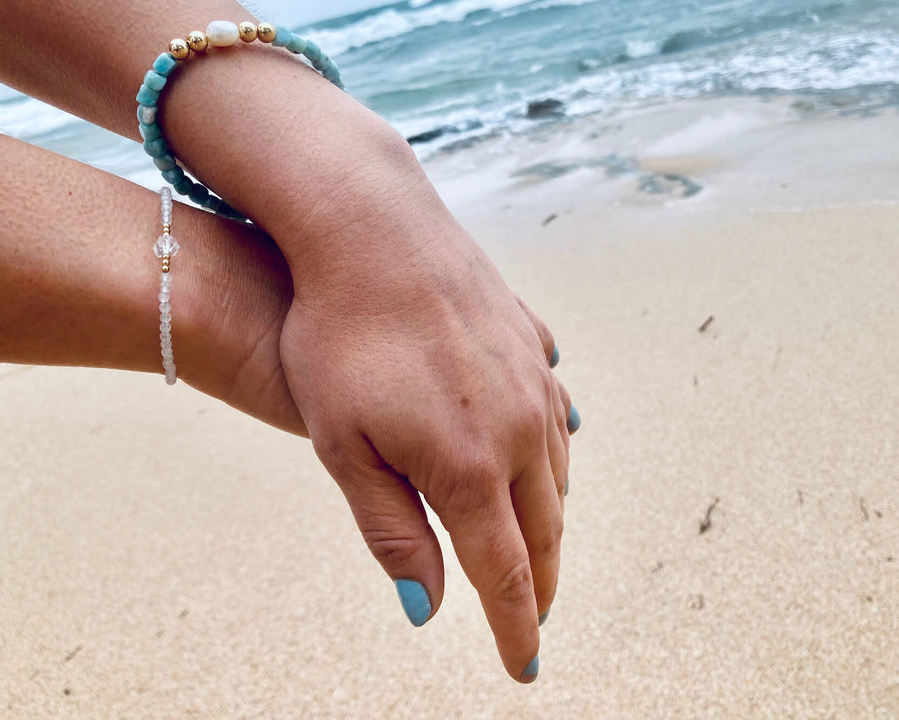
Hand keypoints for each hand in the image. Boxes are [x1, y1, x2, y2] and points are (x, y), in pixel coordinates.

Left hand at [277, 155, 572, 681]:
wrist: (371, 229)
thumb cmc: (339, 338)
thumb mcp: (345, 445)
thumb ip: (392, 530)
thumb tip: (429, 605)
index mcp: (469, 466)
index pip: (505, 574)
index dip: (516, 629)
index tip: (524, 668)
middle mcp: (517, 428)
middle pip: (544, 530)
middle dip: (541, 584)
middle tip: (534, 618)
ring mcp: (532, 381)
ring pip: (558, 473)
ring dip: (550, 521)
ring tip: (537, 548)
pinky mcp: (531, 343)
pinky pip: (557, 415)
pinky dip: (554, 454)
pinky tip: (548, 454)